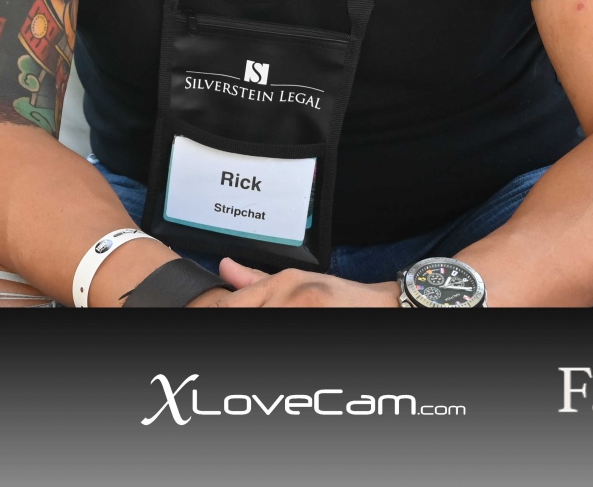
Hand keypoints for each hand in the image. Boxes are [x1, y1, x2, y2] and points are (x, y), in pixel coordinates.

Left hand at [209, 259, 398, 307]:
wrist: (380, 305)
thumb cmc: (340, 297)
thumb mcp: (297, 281)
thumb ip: (255, 279)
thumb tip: (224, 266)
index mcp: (282, 283)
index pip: (231, 304)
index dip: (219, 311)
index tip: (212, 313)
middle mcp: (289, 297)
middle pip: (240, 312)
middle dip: (236, 315)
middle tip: (239, 314)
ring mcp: (299, 312)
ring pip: (258, 320)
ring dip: (259, 319)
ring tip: (276, 314)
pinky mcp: (309, 325)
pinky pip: (278, 327)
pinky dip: (275, 326)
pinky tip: (285, 318)